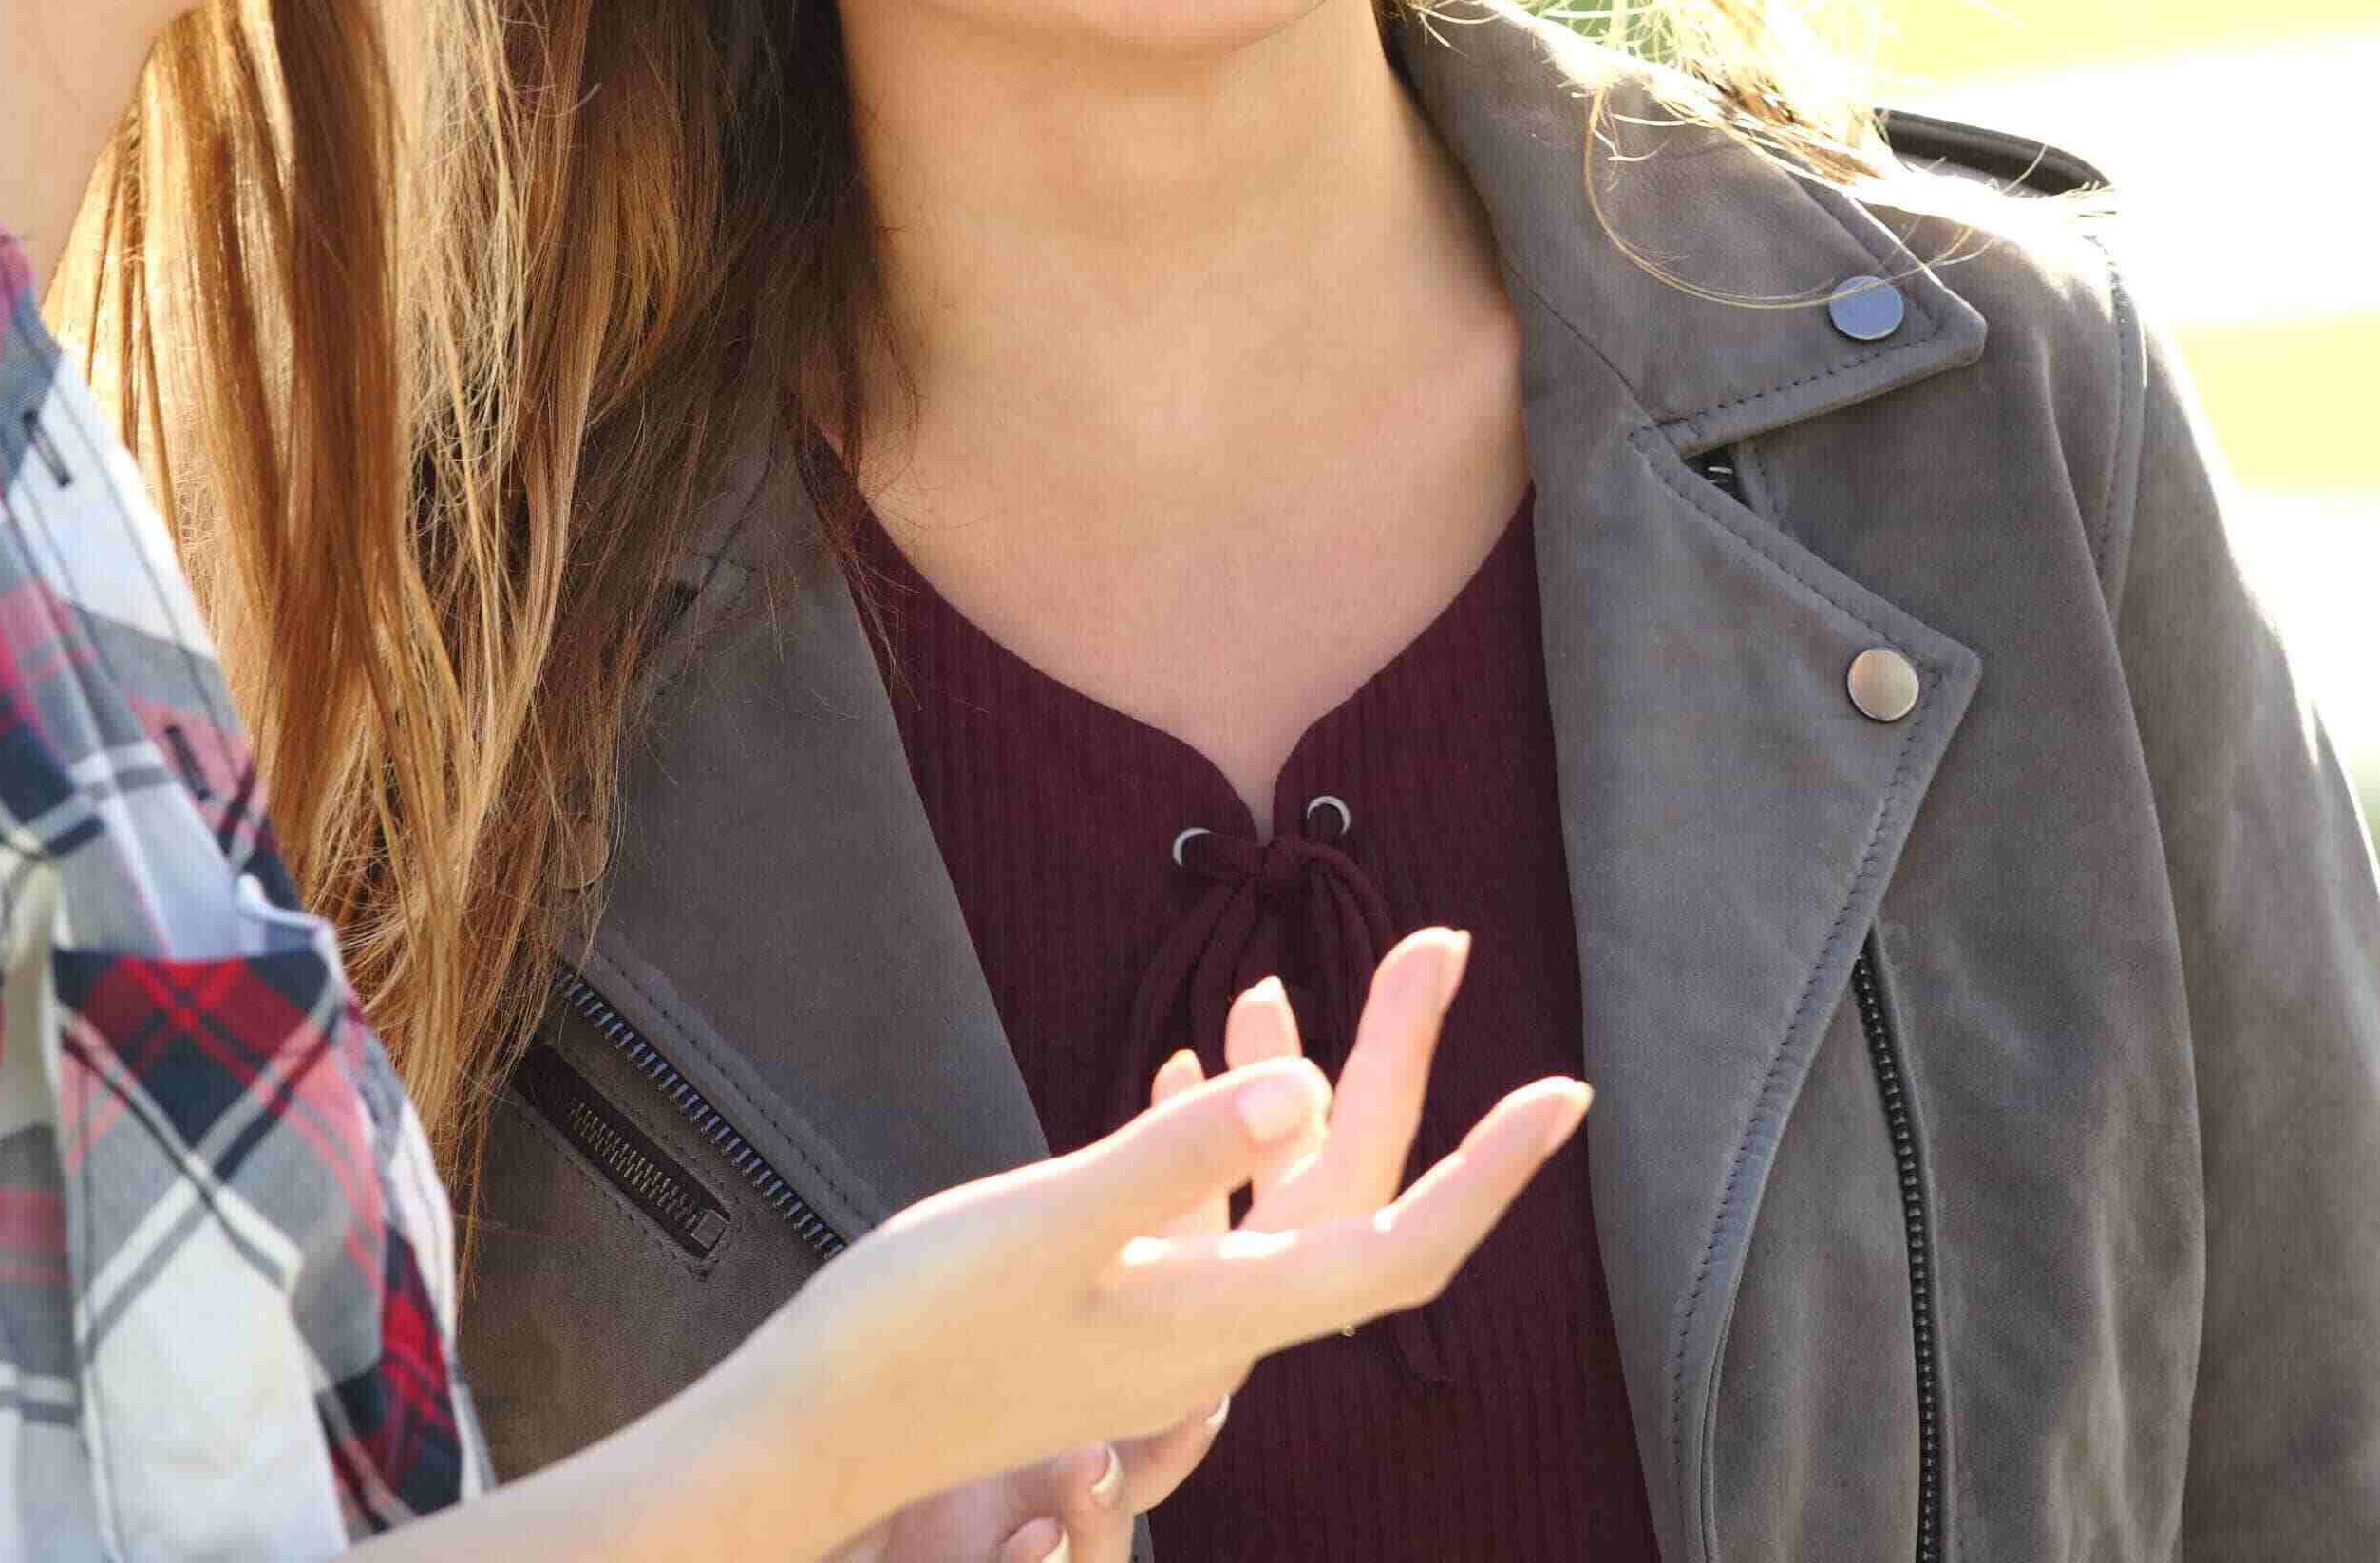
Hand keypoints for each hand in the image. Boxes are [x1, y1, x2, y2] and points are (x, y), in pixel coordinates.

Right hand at [730, 930, 1583, 1551]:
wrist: (813, 1434)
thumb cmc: (916, 1335)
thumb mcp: (1043, 1224)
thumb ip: (1173, 1159)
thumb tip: (1306, 1089)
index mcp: (1222, 1316)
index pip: (1401, 1243)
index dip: (1492, 1172)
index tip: (1567, 1095)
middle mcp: (1215, 1329)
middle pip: (1347, 1189)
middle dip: (1397, 1064)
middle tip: (1438, 944)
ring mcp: (1161, 1323)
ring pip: (1271, 1193)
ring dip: (1296, 1085)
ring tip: (1276, 977)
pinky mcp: (1108, 1310)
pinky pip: (1198, 1214)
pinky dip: (1207, 1133)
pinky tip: (1173, 1066)